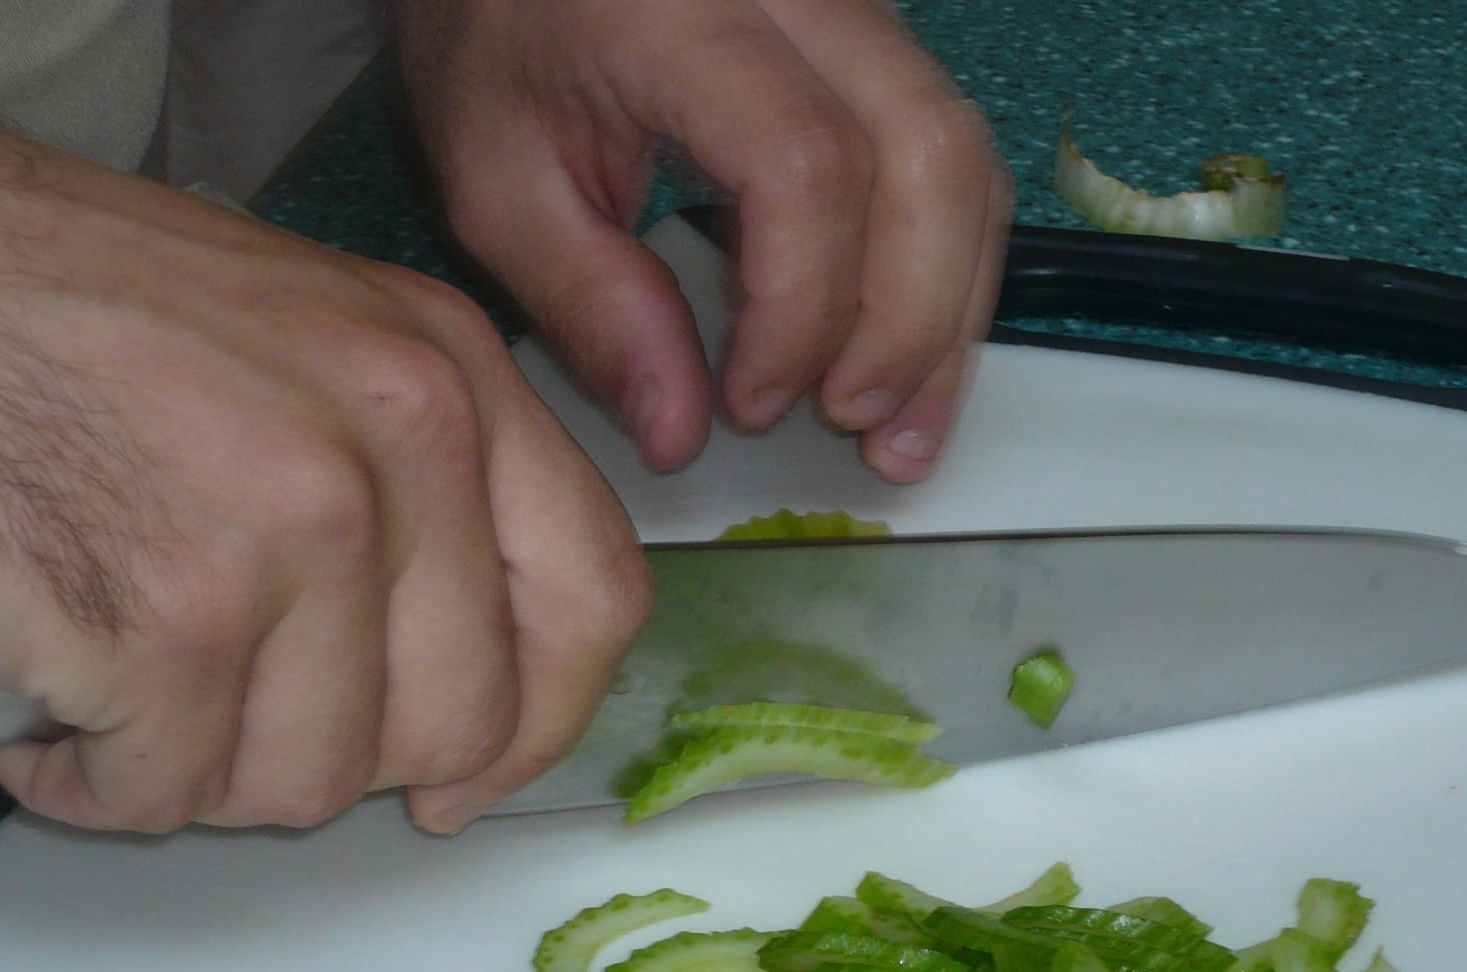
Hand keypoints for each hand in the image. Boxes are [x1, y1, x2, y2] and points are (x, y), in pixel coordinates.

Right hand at [0, 72, 650, 834]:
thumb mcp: (300, 343)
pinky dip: (92, 778)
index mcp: (450, 371)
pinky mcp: (175, 621)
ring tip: (110, 675)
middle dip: (333, 757)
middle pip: (455, 721)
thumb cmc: (39, 308)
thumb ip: (412, 487)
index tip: (468, 773)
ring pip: (311, 779)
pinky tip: (41, 695)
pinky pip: (170, 792)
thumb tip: (470, 669)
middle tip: (220, 715)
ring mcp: (294, 532)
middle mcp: (400, 444)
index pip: (593, 596)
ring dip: (198, 768)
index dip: (540, 720)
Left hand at [394, 0, 1014, 483]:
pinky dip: (948, 270)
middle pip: (926, 155)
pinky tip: (910, 360)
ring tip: (900, 427)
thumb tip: (682, 434)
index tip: (749, 403)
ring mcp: (860, 6)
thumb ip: (591, 307)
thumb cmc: (501, 45)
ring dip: (949, 311)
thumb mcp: (501, 185)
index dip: (800, 310)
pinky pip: (957, 156)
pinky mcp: (884, 41)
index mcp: (684, 16)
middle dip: (908, 320)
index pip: (805, 164)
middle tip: (855, 425)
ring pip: (965, 158)